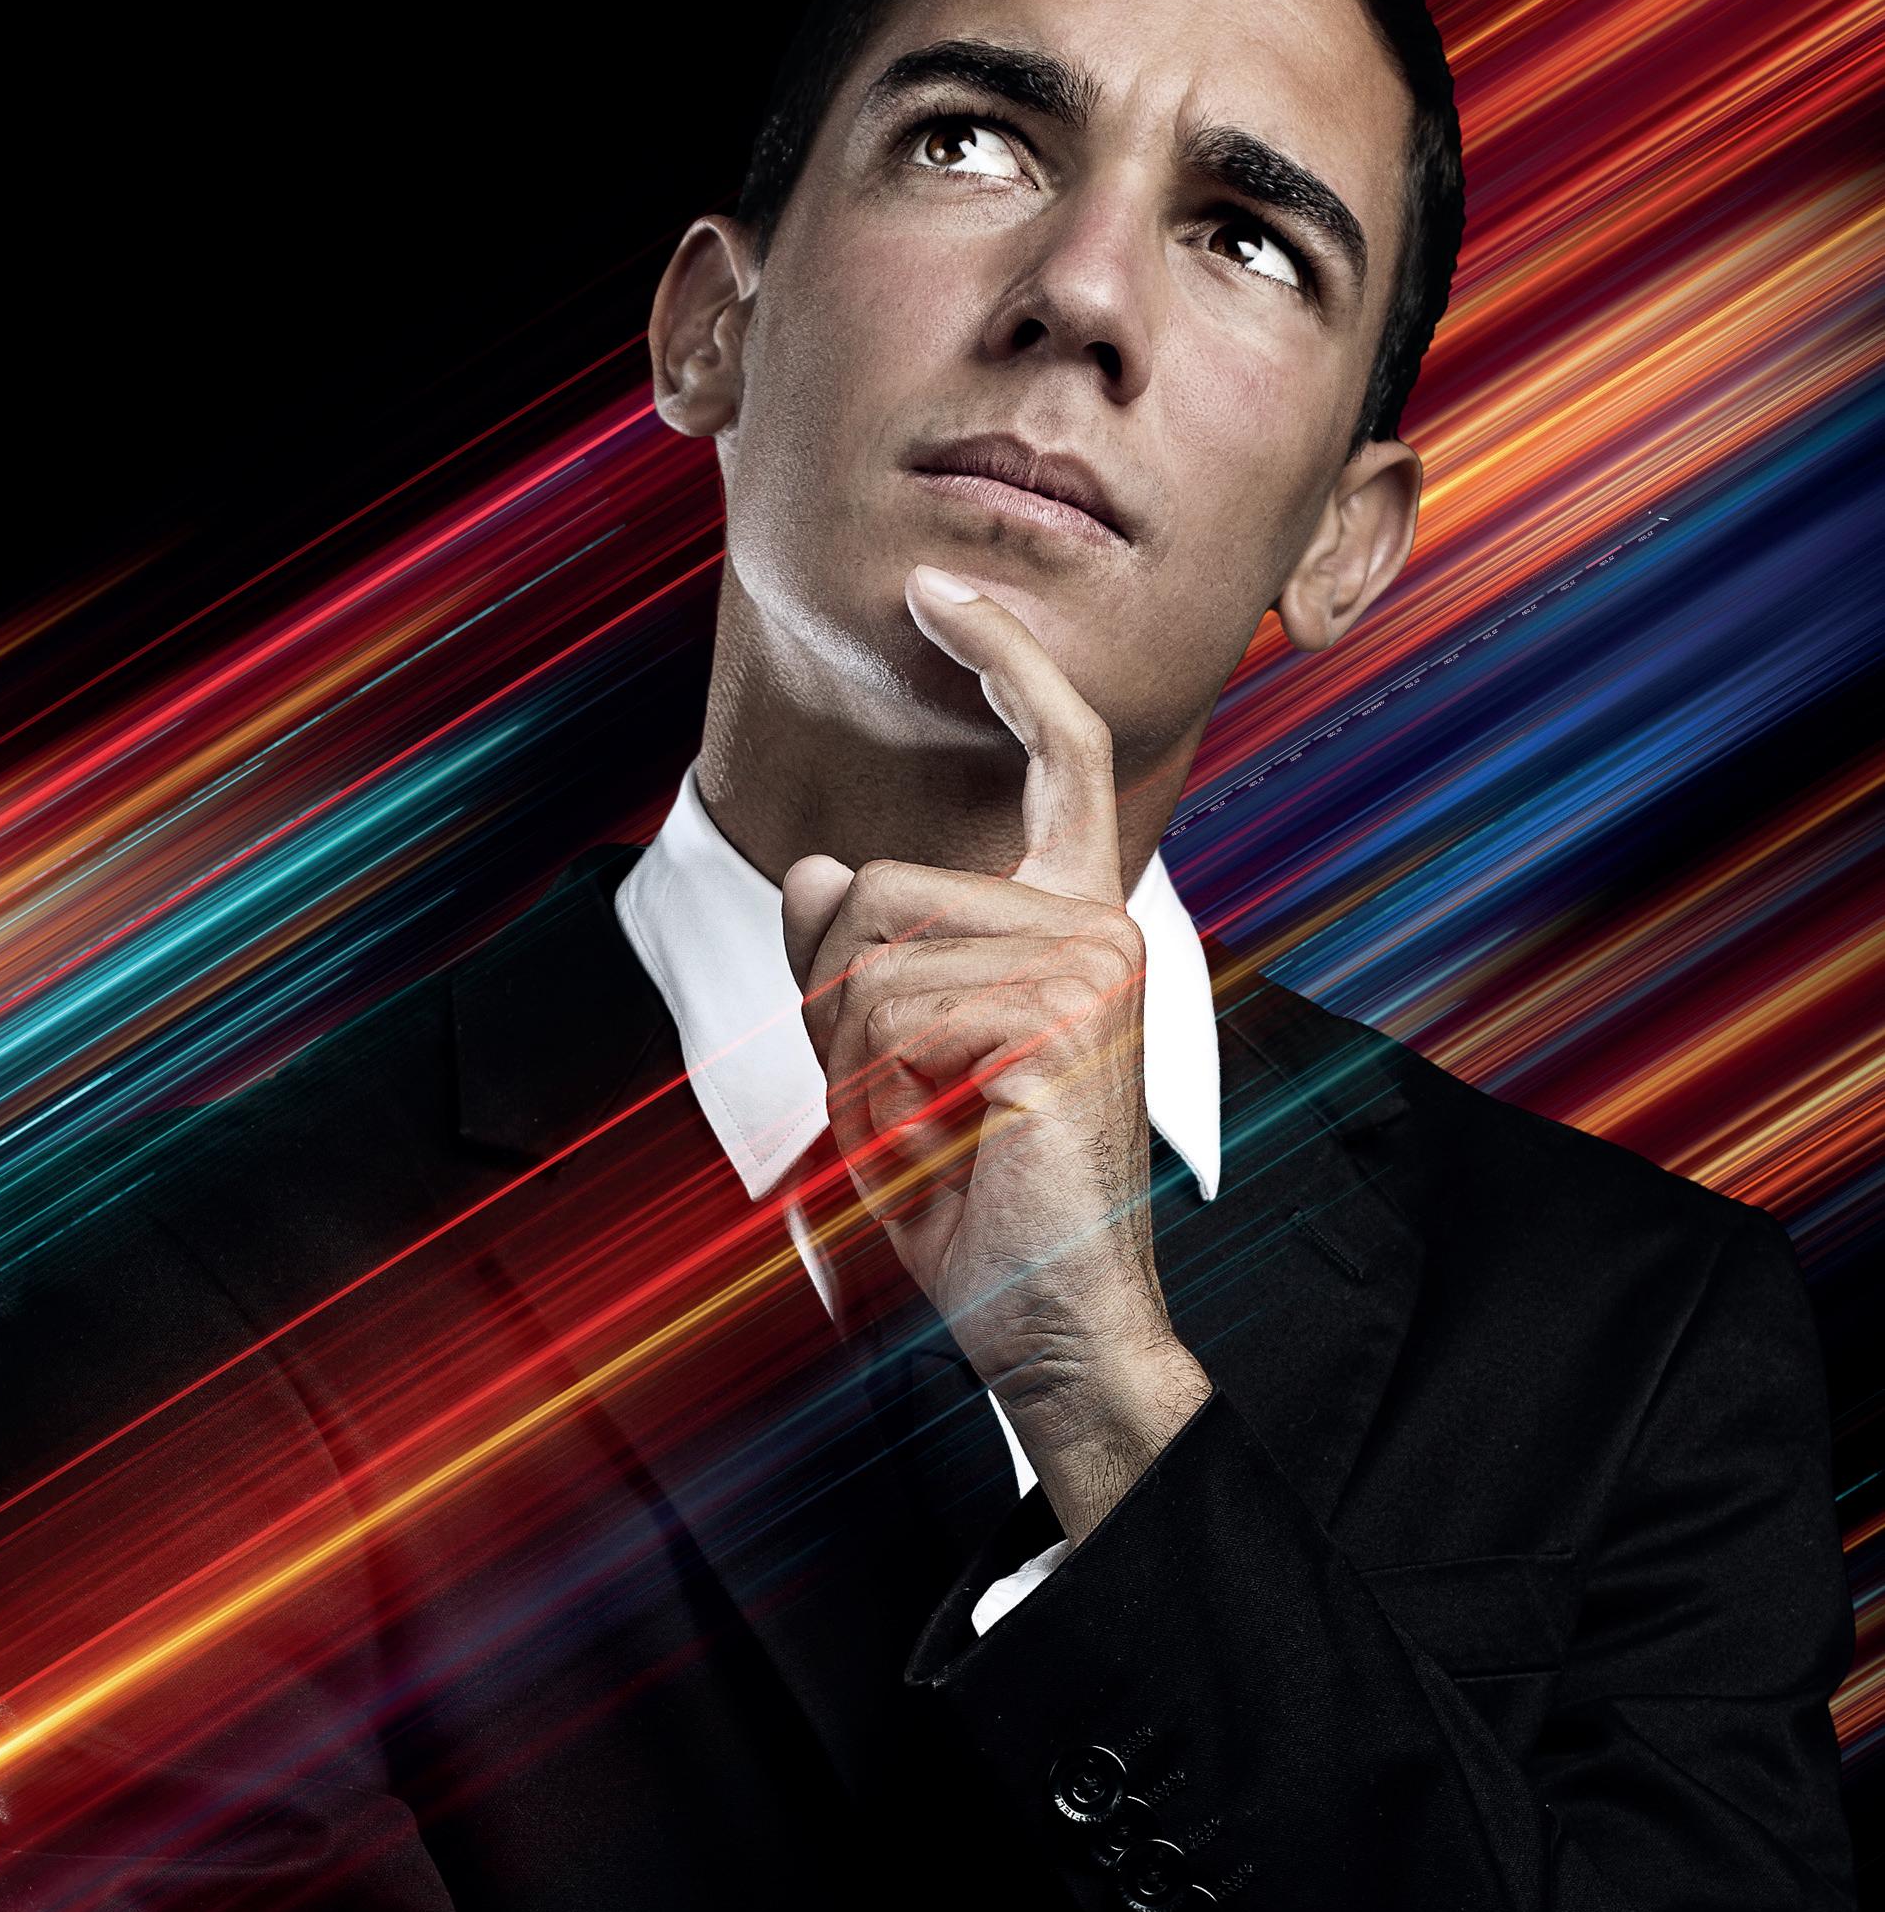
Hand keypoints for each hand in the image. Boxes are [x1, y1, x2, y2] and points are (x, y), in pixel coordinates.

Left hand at [779, 568, 1209, 1544]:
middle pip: (873, 886)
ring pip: (864, 953)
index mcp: (1074, 917)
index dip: (1002, 658)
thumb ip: (856, 954)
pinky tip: (937, 1142)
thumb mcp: (890, 1056)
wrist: (1048, 1323)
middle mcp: (1093, 925)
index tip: (942, 588)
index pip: (1058, 752)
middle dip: (835, 1003)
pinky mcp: (1053, 1022)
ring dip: (848, 1060)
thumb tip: (817, 868)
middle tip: (898, 1106)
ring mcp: (1082, 969)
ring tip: (921, 1129)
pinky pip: (886, 1014)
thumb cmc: (976, 1195)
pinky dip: (871, 1092)